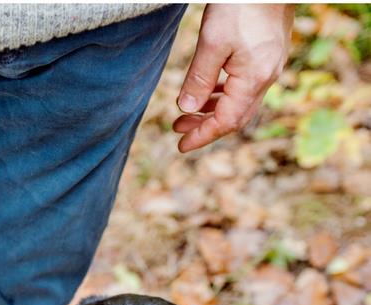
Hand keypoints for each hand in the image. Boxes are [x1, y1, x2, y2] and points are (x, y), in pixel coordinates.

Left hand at [174, 4, 292, 152]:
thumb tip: (186, 109)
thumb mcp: (212, 43)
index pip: (226, 121)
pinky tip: (209, 90)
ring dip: (213, 109)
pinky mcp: (269, 52)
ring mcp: (271, 64)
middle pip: (236, 116)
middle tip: (178, 128)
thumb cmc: (241, 4)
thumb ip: (199, 79)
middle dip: (205, 126)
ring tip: (187, 112)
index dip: (202, 136)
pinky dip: (224, 93)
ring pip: (241, 100)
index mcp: (254, 78)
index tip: (181, 146)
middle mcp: (267, 75)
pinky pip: (246, 84)